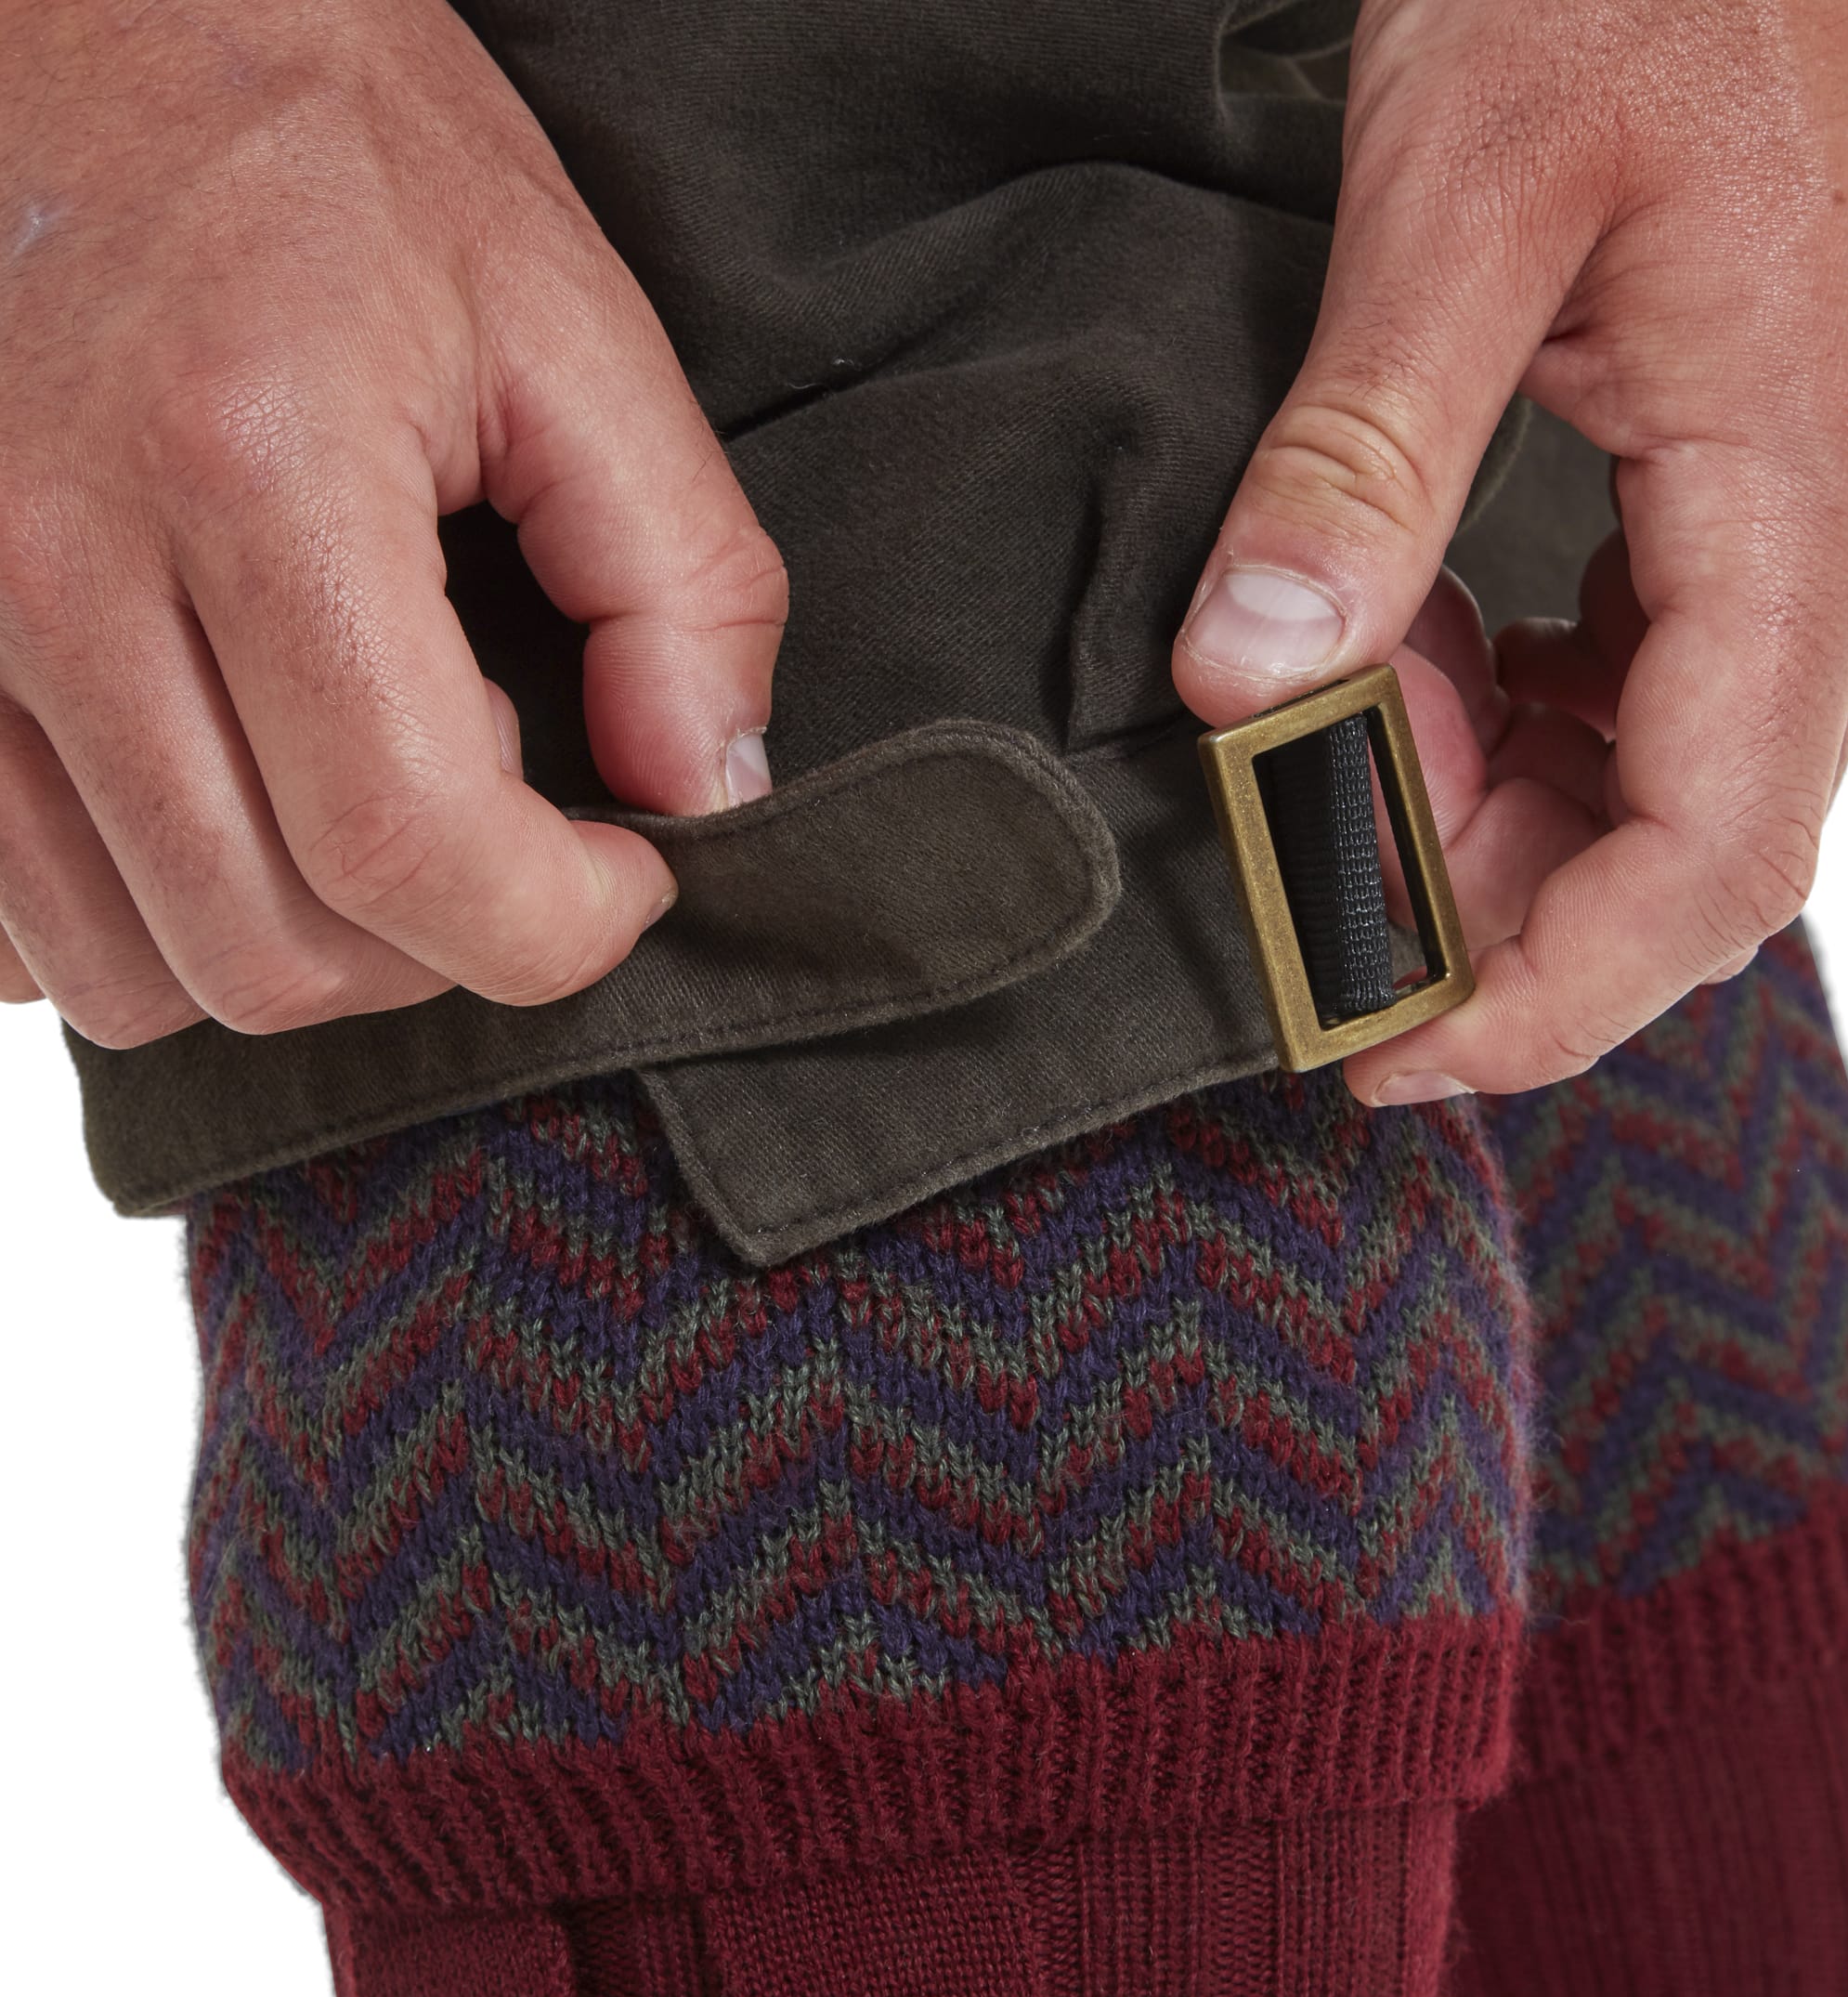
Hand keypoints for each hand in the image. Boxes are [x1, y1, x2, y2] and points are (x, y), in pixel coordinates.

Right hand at [0, 0, 784, 1046]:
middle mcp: (48, 563)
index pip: (407, 847)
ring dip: (294, 941)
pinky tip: (223, 797)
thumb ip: (680, 574)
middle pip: (270, 950)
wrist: (66, 10)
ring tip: (355, 781)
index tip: (623, 871)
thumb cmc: (319, 139)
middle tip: (498, 808)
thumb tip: (705, 789)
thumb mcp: (564, 314)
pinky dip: (143, 918)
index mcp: (250, 468)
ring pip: (133, 976)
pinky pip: (9, 927)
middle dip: (437, 943)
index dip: (555, 924)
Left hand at [1172, 0, 1847, 1103]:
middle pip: (1678, 846)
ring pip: (1646, 778)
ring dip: (1482, 811)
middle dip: (1492, 909)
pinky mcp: (1698, 498)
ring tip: (1344, 735)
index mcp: (1781, 497)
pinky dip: (1498, 717)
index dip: (1555, 992)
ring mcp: (1757, 524)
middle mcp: (1800, 539)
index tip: (1388, 1049)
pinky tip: (1410, 662)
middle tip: (1313, 875)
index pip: (1712, 849)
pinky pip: (1619, 683)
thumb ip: (1369, 450)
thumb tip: (1256, 682)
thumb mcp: (1463, 189)